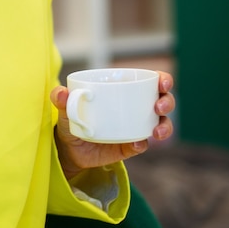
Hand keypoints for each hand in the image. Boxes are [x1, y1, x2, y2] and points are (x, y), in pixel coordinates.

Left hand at [51, 70, 174, 179]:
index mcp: (125, 92)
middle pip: (163, 101)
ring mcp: (135, 128)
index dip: (163, 79)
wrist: (69, 148)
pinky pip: (142, 145)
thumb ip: (61, 100)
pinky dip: (142, 144)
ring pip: (160, 124)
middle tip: (158, 107)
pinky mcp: (130, 146)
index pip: (152, 82)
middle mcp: (136, 108)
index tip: (162, 82)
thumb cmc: (72, 120)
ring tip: (155, 132)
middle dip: (167, 102)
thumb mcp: (66, 109)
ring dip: (164, 126)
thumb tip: (61, 92)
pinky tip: (137, 144)